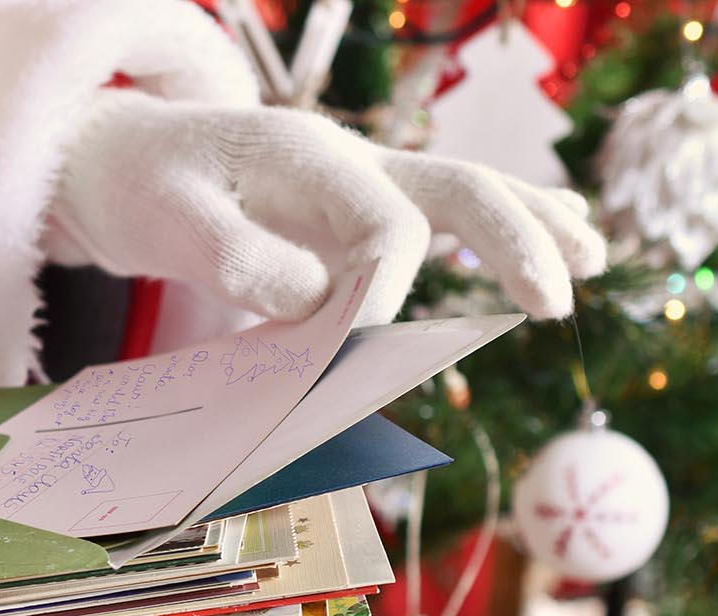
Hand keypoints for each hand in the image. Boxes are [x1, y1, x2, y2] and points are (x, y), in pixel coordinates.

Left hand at [44, 91, 606, 325]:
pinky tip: (566, 230)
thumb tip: (321, 304)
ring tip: (595, 257)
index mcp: (306, 159)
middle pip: (456, 187)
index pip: (384, 231)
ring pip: (468, 189)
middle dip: (512, 242)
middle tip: (556, 301)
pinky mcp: (359, 201)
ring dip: (532, 224)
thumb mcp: (171, 224)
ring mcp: (361, 178)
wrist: (122, 155)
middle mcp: (348, 160)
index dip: (386, 300)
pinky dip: (508, 219)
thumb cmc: (143, 188)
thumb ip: (243, 260)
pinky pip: (444, 206)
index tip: (357, 359)